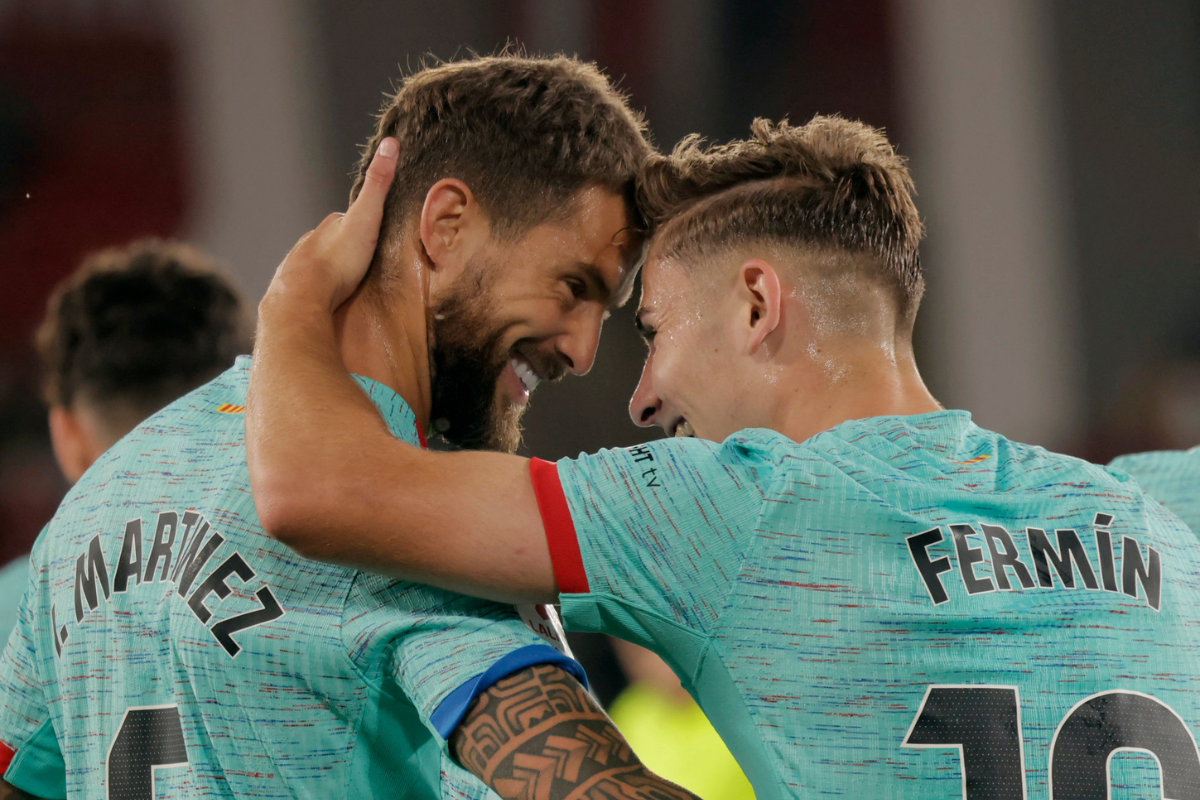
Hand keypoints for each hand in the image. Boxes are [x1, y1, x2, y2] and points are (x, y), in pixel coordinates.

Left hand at [263, 137, 398, 312]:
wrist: (305, 296)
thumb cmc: (339, 259)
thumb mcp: (367, 217)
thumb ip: (378, 184)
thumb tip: (390, 142)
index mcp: (329, 225)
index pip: (346, 218)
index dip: (361, 223)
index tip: (374, 232)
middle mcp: (310, 241)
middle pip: (331, 241)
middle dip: (344, 248)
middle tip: (362, 261)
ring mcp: (299, 265)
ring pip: (318, 264)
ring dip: (330, 270)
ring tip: (345, 284)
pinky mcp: (294, 291)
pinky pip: (309, 287)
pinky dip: (318, 290)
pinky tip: (326, 299)